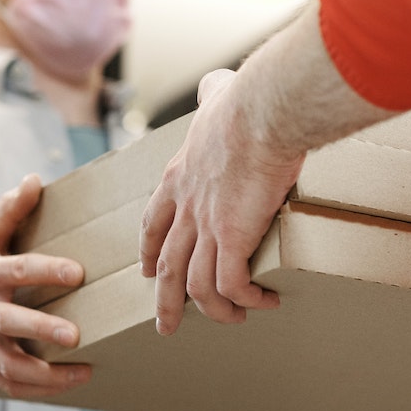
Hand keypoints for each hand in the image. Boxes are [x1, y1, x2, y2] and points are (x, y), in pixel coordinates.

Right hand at [0, 173, 92, 398]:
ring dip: (45, 374)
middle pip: (8, 323)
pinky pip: (8, 384)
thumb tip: (34, 180)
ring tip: (83, 370)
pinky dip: (39, 389)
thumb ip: (8, 211)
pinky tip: (70, 383)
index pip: (14, 270)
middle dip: (40, 329)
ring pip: (8, 365)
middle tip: (75, 335)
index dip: (44, 271)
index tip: (77, 272)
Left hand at [139, 69, 304, 334]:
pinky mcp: (233, 239)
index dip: (150, 249)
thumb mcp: (217, 95)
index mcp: (180, 176)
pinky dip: (245, 299)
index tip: (147, 270)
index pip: (155, 222)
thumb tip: (219, 84)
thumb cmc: (247, 101)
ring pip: (196, 286)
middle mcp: (187, 207)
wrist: (263, 112)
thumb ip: (213, 93)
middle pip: (166, 266)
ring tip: (231, 319)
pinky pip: (232, 285)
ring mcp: (207, 226)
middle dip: (165, 301)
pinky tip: (264, 300)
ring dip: (213, 309)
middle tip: (165, 326)